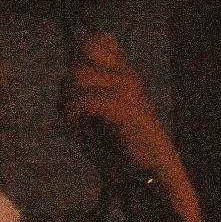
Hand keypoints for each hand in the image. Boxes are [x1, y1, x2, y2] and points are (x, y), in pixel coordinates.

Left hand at [58, 32, 166, 178]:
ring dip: (68, 106)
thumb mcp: (105, 119)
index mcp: (125, 75)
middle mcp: (127, 76)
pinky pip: (82, 100)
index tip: (78, 92)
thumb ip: (89, 97)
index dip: (77, 60)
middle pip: (78, 59)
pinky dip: (73, 120)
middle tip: (75, 116)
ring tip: (78, 131)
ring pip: (75, 77)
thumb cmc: (126, 154)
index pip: (96, 41)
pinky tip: (80, 138)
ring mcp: (128, 88)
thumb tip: (65, 84)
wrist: (155, 180)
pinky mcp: (124, 106)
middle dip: (67, 89)